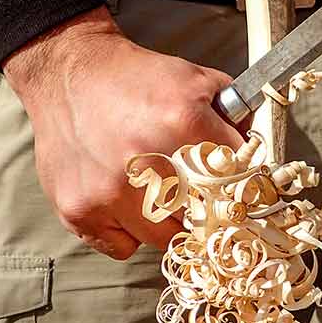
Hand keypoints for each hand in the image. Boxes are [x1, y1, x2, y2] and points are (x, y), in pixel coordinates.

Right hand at [4, 8, 245, 259]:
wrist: (66, 75)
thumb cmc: (134, 79)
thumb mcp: (193, 79)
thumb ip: (233, 116)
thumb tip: (255, 155)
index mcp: (181, 123)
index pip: (236, 179)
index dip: (240, 185)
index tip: (235, 190)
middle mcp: (144, 163)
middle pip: (201, 219)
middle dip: (203, 210)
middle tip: (195, 197)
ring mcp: (108, 193)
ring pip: (162, 239)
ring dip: (164, 222)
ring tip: (152, 191)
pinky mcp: (79, 211)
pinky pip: (123, 247)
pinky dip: (127, 232)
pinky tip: (121, 200)